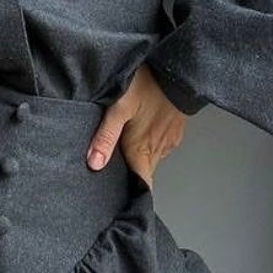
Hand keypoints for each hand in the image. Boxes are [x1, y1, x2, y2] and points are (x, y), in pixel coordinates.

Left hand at [86, 64, 186, 186]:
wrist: (178, 71)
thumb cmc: (148, 86)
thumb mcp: (120, 107)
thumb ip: (106, 135)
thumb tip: (94, 164)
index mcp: (143, 150)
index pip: (142, 185)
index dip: (133, 196)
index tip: (120, 201)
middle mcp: (158, 150)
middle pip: (143, 172)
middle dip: (129, 177)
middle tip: (112, 174)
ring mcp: (168, 141)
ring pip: (151, 159)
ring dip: (138, 159)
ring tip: (122, 151)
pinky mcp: (174, 131)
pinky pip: (159, 146)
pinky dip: (148, 145)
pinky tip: (139, 133)